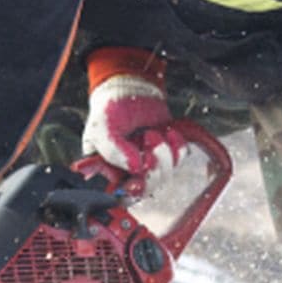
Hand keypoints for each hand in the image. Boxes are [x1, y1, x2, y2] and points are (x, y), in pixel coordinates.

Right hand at [82, 47, 185, 179]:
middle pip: (150, 186)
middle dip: (153, 166)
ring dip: (163, 152)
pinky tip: (167, 132)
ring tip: (151, 133)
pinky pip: (179, 159)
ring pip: (166, 174)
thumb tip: (136, 168)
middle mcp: (132, 172)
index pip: (124, 195)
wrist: (128, 88)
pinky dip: (177, 145)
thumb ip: (114, 152)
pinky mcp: (167, 152)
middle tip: (148, 140)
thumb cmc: (109, 110)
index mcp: (112, 172)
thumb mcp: (101, 131)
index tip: (139, 176)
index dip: (135, 189)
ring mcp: (151, 163)